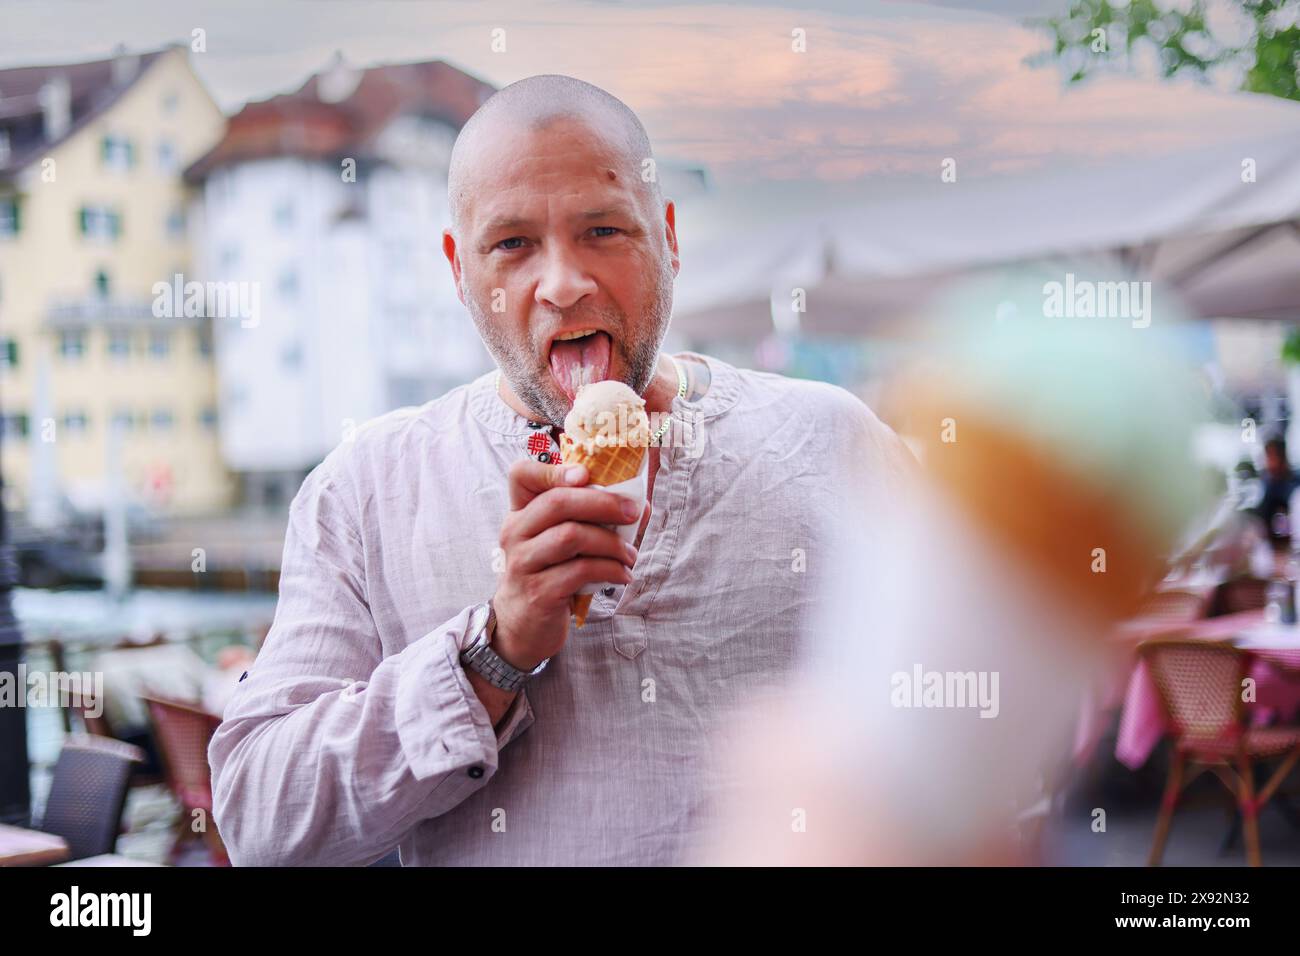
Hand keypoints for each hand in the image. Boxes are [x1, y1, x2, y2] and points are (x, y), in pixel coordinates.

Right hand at [492, 460, 640, 669]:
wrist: (523, 625)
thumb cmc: (551, 573)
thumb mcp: (562, 542)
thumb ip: (593, 519)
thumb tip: (640, 505)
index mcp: (521, 512)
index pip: (521, 475)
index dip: (552, 469)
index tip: (586, 475)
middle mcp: (516, 532)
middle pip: (557, 502)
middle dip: (604, 503)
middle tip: (633, 513)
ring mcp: (523, 563)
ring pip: (571, 536)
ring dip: (611, 543)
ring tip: (630, 555)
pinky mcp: (538, 592)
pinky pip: (579, 571)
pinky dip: (609, 570)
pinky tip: (623, 575)